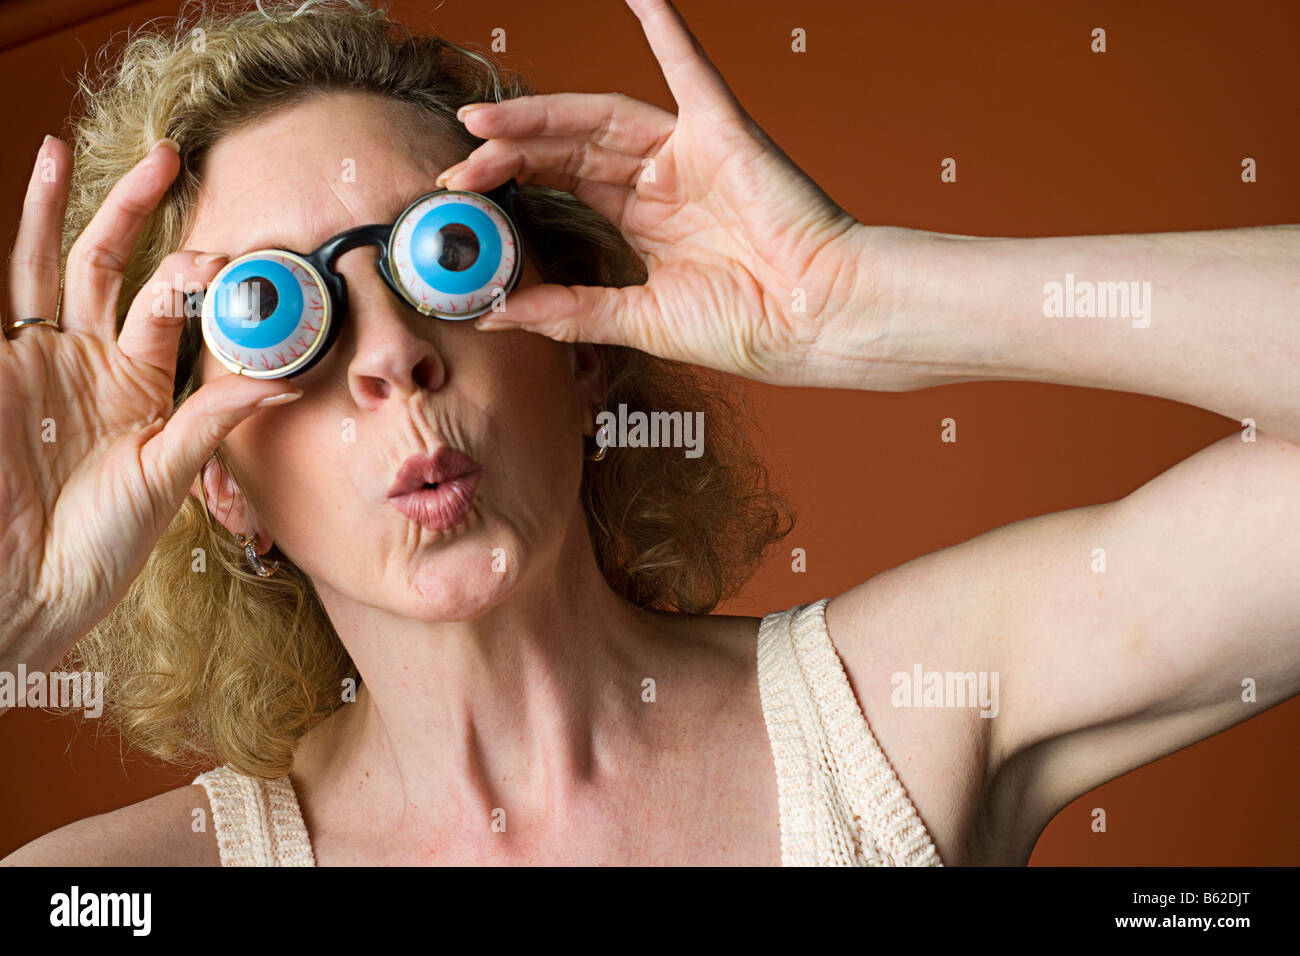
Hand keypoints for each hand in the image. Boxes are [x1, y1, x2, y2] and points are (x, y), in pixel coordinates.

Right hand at [0, 135, 301, 677]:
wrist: (32, 586)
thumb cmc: (103, 543)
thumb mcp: (167, 474)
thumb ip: (214, 419)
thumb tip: (286, 379)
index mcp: (143, 383)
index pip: (171, 305)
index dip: (195, 276)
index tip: (225, 258)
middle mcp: (92, 361)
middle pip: (111, 266)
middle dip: (134, 211)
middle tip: (164, 158)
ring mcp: (39, 361)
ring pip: (47, 267)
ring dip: (55, 210)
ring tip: (58, 151)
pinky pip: (4, 298)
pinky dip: (6, 251)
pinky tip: (14, 201)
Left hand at [446, 0, 873, 386]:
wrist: (812, 322)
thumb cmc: (746, 326)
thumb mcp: (638, 319)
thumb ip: (568, 311)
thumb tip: (498, 316)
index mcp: (646, 222)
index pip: (565, 186)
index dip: (513, 184)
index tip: (463, 196)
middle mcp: (662, 181)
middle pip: (571, 150)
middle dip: (511, 153)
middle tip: (460, 160)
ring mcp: (690, 152)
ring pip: (600, 118)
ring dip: (542, 114)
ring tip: (483, 123)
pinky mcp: (722, 130)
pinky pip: (690, 67)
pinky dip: (666, 26)